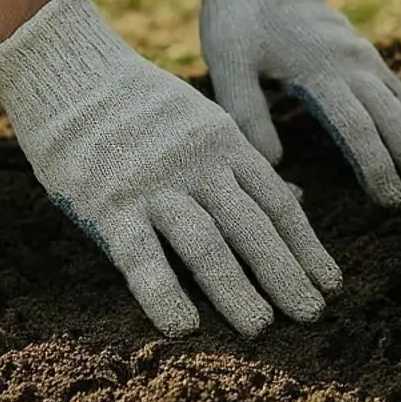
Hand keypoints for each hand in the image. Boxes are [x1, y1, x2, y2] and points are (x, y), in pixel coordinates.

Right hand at [0, 0, 343, 337]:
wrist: (70, 73)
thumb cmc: (141, 109)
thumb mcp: (205, 123)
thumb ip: (245, 166)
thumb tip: (298, 200)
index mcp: (225, 144)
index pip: (276, 203)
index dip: (306, 246)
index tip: (331, 283)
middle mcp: (198, 165)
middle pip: (252, 226)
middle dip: (285, 273)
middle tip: (314, 315)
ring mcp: (154, 185)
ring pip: (205, 243)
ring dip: (236, 289)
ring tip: (262, 328)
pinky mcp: (108, 204)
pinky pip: (140, 256)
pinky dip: (163, 293)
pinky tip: (184, 327)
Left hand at [192, 0, 400, 205]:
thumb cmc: (238, 22)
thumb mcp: (226, 63)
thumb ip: (247, 114)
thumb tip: (277, 164)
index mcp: (320, 69)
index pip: (357, 126)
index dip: (377, 165)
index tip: (390, 200)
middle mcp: (354, 64)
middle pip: (394, 119)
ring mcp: (367, 60)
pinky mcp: (370, 61)